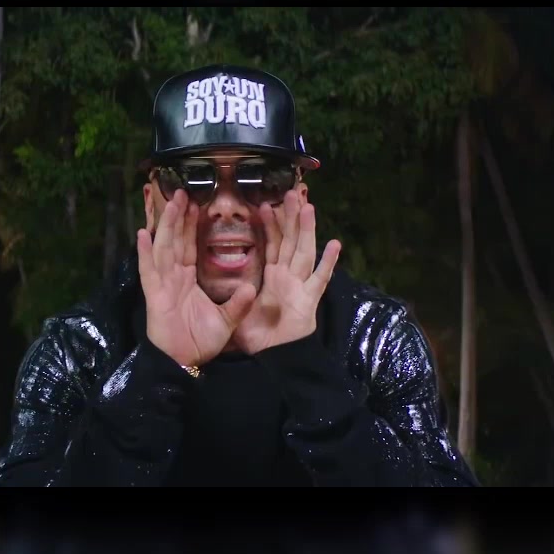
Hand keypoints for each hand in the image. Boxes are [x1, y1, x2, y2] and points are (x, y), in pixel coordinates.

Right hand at [137, 190, 256, 367]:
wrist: (184, 362)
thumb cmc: (200, 341)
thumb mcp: (226, 320)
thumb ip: (238, 303)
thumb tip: (253, 287)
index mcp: (188, 279)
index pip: (190, 246)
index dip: (193, 226)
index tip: (197, 204)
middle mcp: (173, 277)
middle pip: (175, 241)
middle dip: (178, 217)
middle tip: (182, 192)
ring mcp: (162, 284)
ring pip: (164, 248)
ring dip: (167, 226)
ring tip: (170, 204)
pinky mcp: (154, 294)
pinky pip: (149, 270)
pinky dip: (145, 253)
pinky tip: (143, 234)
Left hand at [233, 191, 340, 354]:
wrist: (275, 359)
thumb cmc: (258, 338)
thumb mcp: (239, 309)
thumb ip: (234, 293)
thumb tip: (219, 280)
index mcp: (272, 277)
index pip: (271, 245)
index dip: (270, 225)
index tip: (266, 204)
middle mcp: (289, 277)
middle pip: (291, 241)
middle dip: (292, 217)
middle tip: (293, 193)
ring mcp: (301, 287)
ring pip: (304, 252)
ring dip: (307, 230)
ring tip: (308, 207)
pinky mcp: (310, 301)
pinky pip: (319, 279)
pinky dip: (328, 263)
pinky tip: (334, 245)